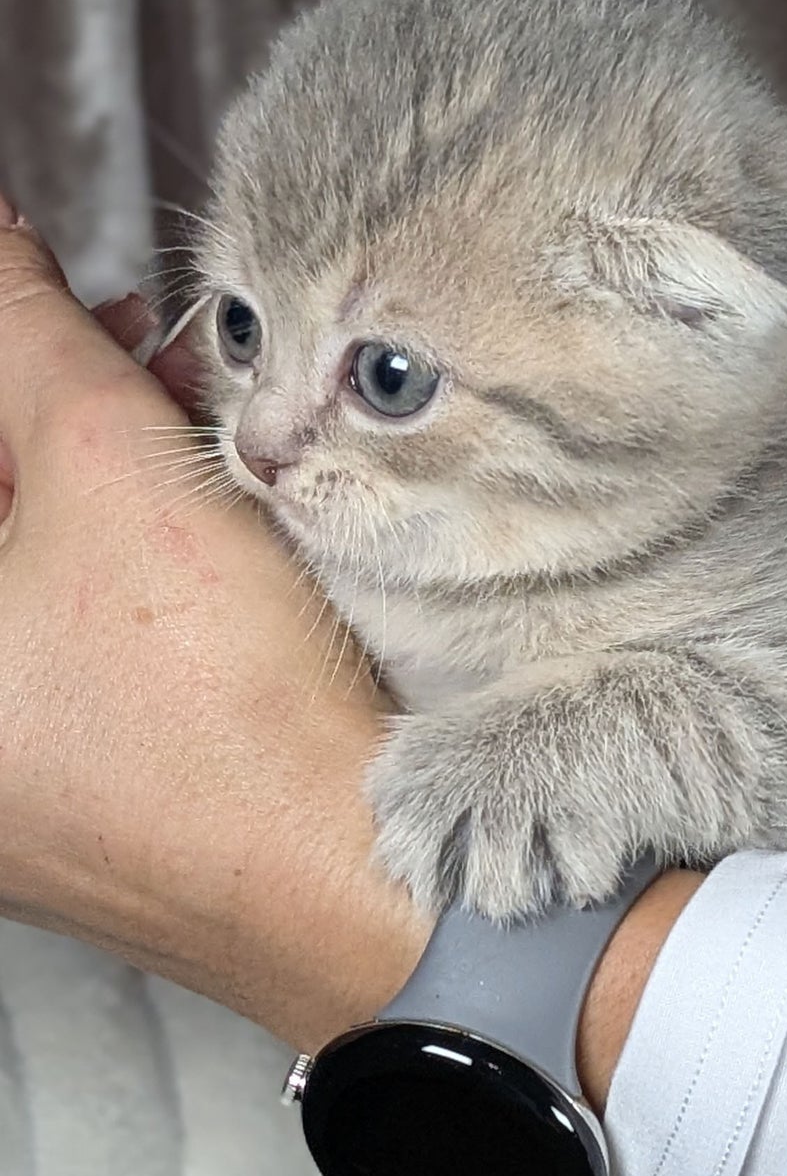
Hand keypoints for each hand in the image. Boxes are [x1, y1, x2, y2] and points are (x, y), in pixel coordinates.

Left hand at [0, 197, 700, 1104]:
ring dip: (97, 474)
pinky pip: (77, 640)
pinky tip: (198, 513)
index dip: (3, 362)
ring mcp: (7, 782)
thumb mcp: (106, 468)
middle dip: (47, 409)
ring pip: (33, 573)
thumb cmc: (234, 713)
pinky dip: (125, 559)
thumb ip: (21, 336)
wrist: (361, 873)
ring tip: (183, 414)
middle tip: (122, 339)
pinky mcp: (82, 796)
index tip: (45, 302)